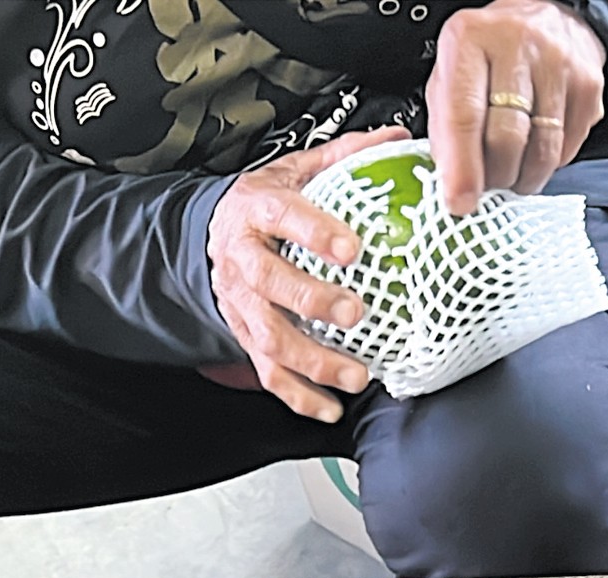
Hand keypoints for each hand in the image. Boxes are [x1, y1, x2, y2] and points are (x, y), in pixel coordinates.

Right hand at [207, 126, 409, 422]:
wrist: (211, 234)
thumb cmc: (262, 204)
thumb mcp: (294, 168)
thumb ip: (344, 156)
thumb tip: (397, 139)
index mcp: (256, 212)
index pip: (282, 218)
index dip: (315, 234)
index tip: (352, 248)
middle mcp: (242, 261)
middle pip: (270, 286)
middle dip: (311, 302)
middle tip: (354, 313)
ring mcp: (241, 305)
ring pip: (270, 338)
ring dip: (313, 361)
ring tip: (355, 375)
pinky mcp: (244, 336)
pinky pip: (268, 372)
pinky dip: (298, 396)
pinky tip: (329, 409)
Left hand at [428, 0, 605, 213]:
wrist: (537, 23)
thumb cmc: (484, 59)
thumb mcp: (448, 83)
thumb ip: (444, 131)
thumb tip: (453, 186)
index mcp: (470, 42)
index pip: (465, 116)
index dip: (463, 169)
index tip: (461, 203)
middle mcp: (518, 44)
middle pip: (508, 137)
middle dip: (495, 178)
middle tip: (487, 186)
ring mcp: (559, 61)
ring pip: (542, 147)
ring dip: (523, 177)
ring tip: (511, 175)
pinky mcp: (589, 81)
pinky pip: (568, 145)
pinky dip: (549, 162)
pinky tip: (535, 149)